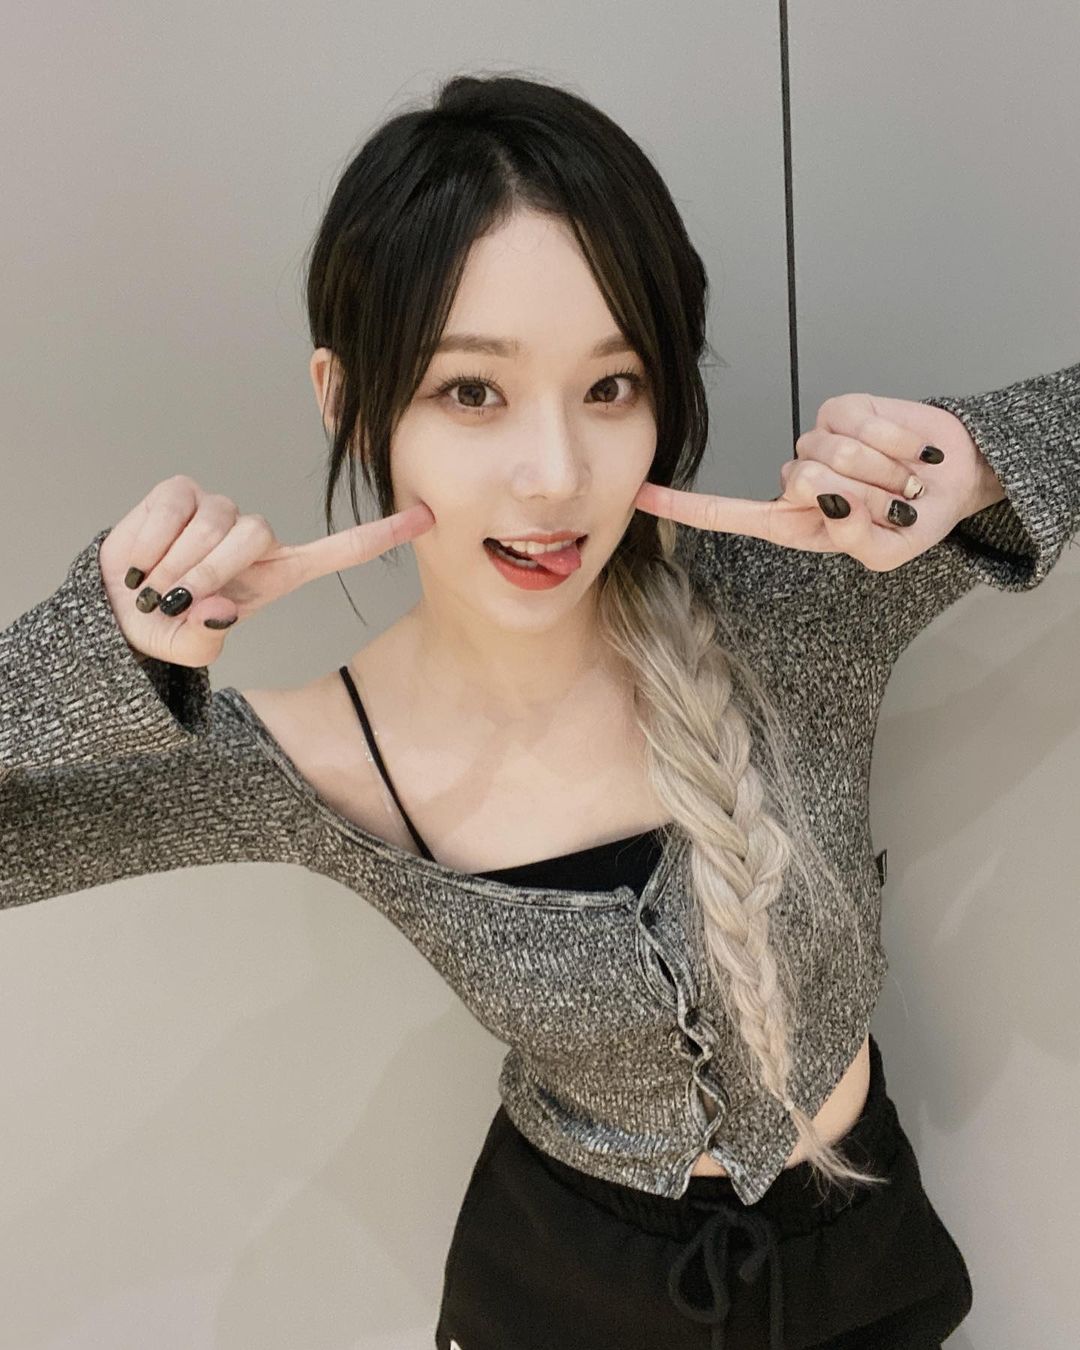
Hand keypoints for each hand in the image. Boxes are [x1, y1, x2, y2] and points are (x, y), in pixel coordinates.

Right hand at [98, 474, 435, 667]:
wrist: (118, 604)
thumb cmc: (167, 624)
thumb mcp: (190, 644)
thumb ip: (205, 637)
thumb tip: (216, 611)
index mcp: (277, 573)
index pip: (340, 549)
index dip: (382, 535)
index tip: (427, 516)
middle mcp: (256, 537)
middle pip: (256, 535)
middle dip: (210, 571)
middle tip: (176, 600)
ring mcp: (220, 509)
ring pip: (213, 524)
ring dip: (175, 565)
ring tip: (157, 587)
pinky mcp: (183, 492)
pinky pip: (173, 512)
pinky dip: (151, 546)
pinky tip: (141, 562)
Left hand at [634, 393, 995, 571]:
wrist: (957, 478)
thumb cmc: (915, 519)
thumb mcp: (887, 552)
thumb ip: (855, 539)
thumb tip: (827, 498)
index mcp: (794, 521)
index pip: (729, 513)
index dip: (685, 506)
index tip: (639, 496)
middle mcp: (797, 479)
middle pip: (799, 479)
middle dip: (859, 492)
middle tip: (893, 499)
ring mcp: (818, 441)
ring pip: (828, 450)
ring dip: (880, 469)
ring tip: (903, 477)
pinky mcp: (843, 409)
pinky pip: (854, 422)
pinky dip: (892, 440)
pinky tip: (909, 449)